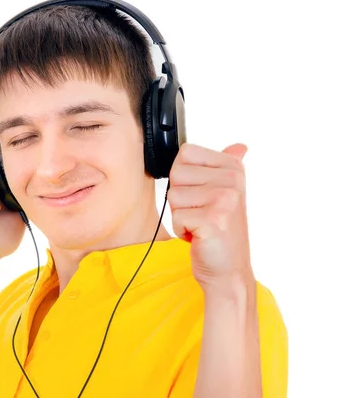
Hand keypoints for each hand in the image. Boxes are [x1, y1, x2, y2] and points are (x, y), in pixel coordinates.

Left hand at [167, 142, 252, 290]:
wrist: (228, 268)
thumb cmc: (221, 231)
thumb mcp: (227, 194)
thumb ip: (227, 167)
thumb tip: (240, 146)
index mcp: (233, 168)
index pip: (185, 153)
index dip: (184, 178)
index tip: (201, 195)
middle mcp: (232, 180)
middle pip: (176, 173)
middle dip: (181, 198)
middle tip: (201, 213)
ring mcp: (224, 199)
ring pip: (173, 196)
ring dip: (181, 215)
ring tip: (202, 224)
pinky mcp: (213, 219)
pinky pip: (176, 217)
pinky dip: (182, 231)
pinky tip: (200, 236)